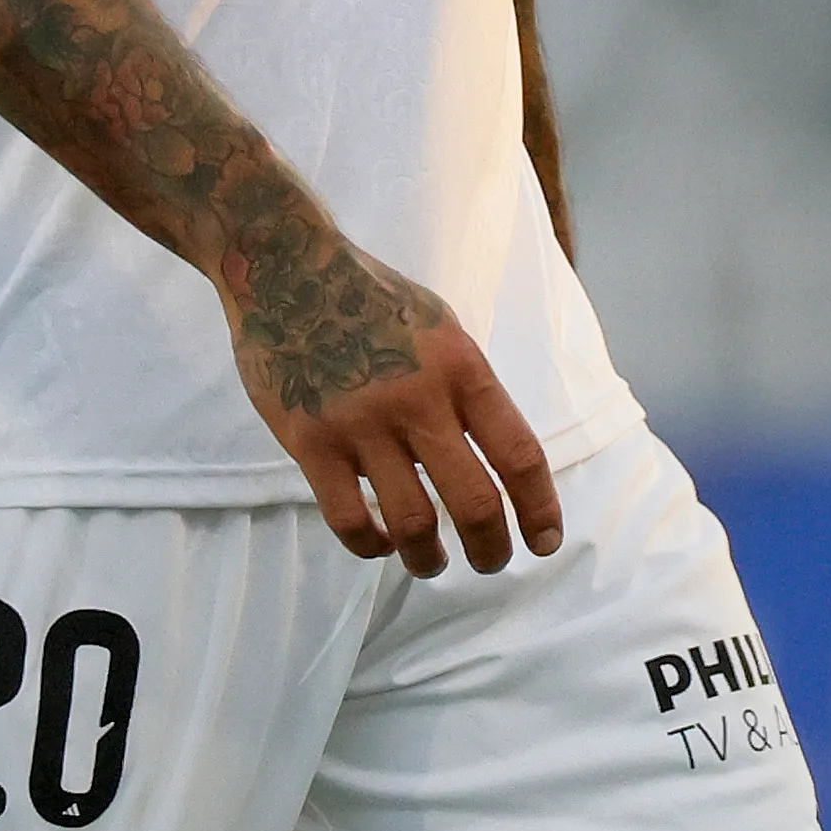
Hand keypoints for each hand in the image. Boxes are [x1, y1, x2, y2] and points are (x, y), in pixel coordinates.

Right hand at [221, 231, 561, 577]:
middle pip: (475, 502)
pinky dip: (371, 545)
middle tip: (490, 561)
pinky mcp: (311, 440)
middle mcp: (418, 398)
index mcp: (461, 367)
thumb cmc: (371, 298)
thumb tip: (496, 457)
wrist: (287, 268)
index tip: (544, 542)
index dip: (540, 510)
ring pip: (412, 523)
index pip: (519, 454)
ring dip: (429, 558)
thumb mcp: (441, 329)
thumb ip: (467, 389)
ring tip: (432, 562)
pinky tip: (380, 542)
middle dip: (492, 549)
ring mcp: (361, 422)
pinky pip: (348, 519)